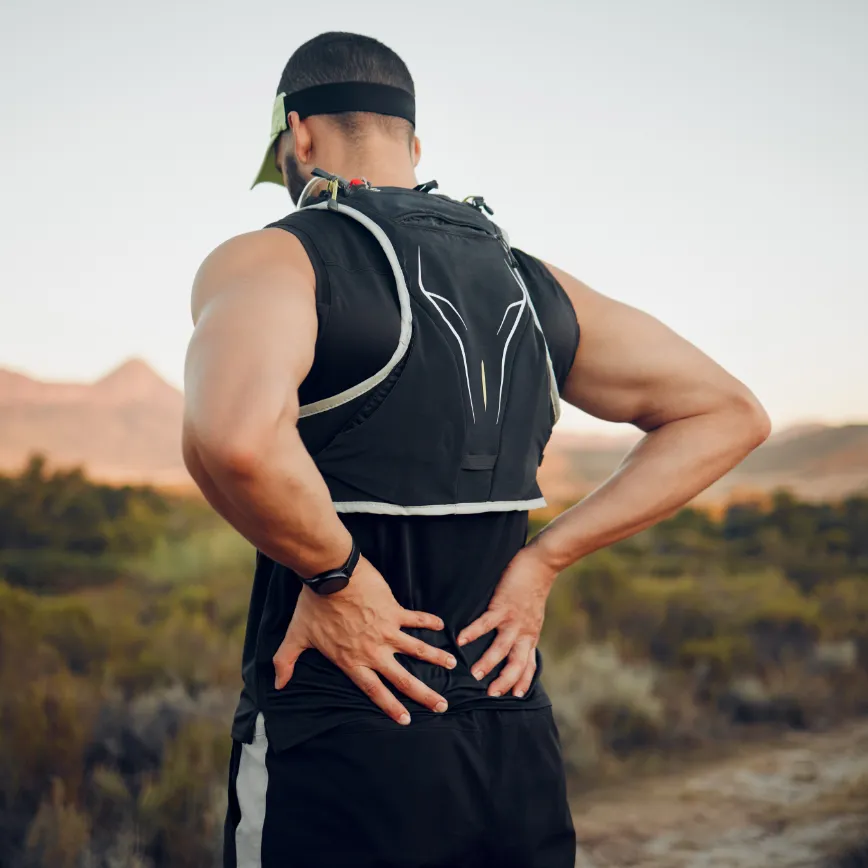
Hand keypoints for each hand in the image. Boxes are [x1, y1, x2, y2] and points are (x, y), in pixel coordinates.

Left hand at [273, 556, 456, 724]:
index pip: (375, 691)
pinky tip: (442, 626)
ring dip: (436, 659)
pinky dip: (430, 622)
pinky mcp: (394, 611)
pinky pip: (416, 619)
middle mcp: (373, 651)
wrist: (330, 576)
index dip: (391, 707)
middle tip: (441, 706)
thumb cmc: (313, 607)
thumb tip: (277, 684)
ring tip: (453, 666)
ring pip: (417, 650)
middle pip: (403, 679)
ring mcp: (386, 631)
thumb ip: (286, 662)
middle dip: (424, 695)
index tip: (407, 719)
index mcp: (352, 661)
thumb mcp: (296, 638)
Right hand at [457, 546, 557, 697]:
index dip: (522, 681)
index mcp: (530, 636)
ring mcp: (514, 620)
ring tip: (475, 674)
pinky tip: (460, 639)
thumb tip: (516, 642)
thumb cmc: (533, 589)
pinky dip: (473, 632)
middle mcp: (524, 632)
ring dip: (488, 662)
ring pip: (502, 647)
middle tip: (490, 694)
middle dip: (505, 681)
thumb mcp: (533, 616)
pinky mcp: (503, 606)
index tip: (515, 696)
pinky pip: (487, 623)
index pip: (528, 664)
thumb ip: (524, 631)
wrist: (541, 566)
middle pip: (517, 663)